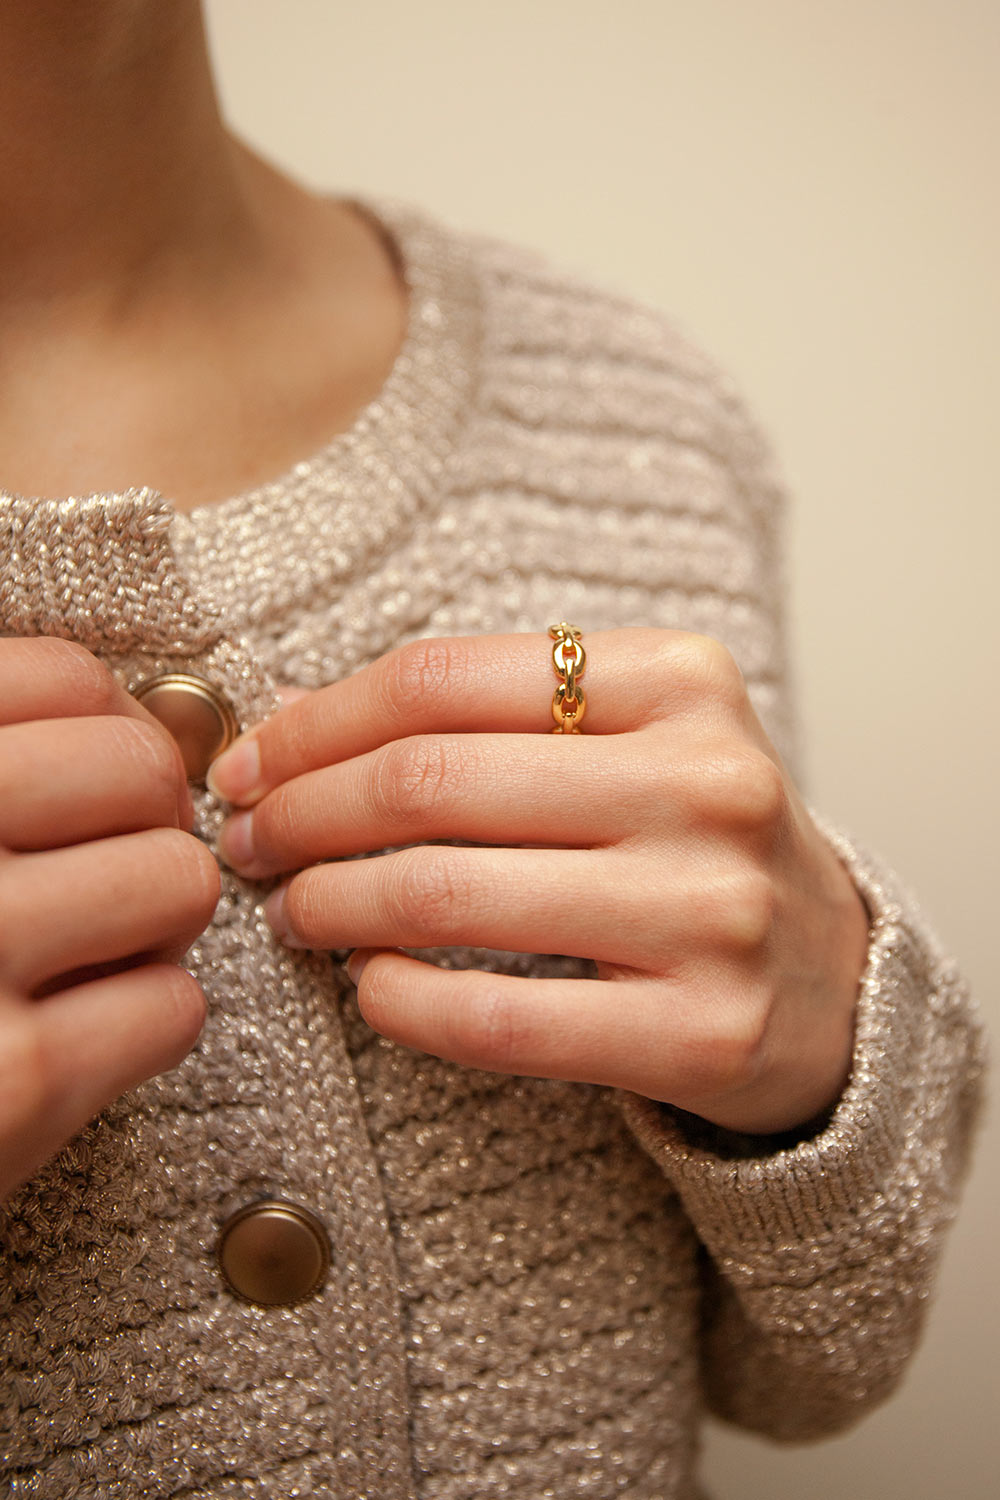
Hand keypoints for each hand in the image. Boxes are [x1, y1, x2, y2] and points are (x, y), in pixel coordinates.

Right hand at [0, 638, 219, 1199]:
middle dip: (148, 825)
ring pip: (180, 880)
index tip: (96, 779)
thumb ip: (2, 761)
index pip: (67, 680)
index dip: (114, 725)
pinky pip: (174, 1005)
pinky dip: (146, 1026)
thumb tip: (126, 714)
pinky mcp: (20, 1081)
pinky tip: (77, 1039)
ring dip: (157, 926)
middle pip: (143, 770)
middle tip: (102, 877)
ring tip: (89, 956)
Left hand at [211, 631, 868, 1134]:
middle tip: (247, 841)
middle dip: (302, 813)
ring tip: (290, 910)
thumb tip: (295, 713)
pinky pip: (497, 1020)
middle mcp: (708, 784)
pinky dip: (399, 1000)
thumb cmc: (695, 845)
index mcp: (682, 681)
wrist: (836, 983)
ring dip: (328, 903)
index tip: (252, 762)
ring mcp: (712, 911)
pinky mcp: (702, 1032)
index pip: (444, 679)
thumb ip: (483, 716)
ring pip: (447, 896)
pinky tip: (369, 983)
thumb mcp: (628, 741)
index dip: (318, 722)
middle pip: (431, 782)